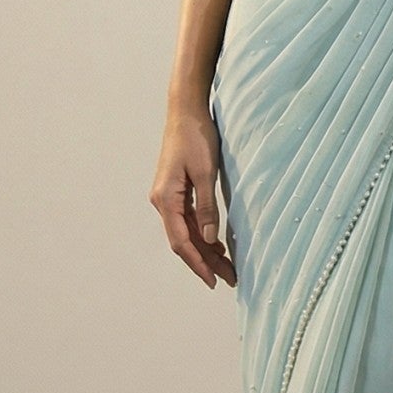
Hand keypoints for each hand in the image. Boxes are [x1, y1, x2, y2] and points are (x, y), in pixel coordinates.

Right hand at [150, 104, 236, 289]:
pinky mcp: (177, 191)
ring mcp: (168, 197)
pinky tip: (216, 245)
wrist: (186, 111)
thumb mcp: (206, 172)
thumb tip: (208, 239)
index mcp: (166, 199)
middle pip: (183, 241)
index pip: (180, 242)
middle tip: (229, 279)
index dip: (197, 264)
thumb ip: (206, 207)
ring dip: (204, 251)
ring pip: (186, 233)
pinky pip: (188, 220)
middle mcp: (163, 201)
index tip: (213, 280)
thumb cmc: (196, 136)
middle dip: (204, 262)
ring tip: (226, 268)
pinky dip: (202, 235)